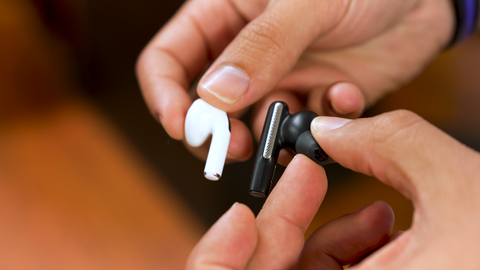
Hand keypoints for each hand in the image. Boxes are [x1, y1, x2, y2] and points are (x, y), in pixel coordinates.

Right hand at [136, 0, 453, 161]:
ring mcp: (278, 77)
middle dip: (216, 133)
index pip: (168, 60)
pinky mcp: (312, 96)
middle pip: (204, 106)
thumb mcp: (307, 2)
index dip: (166, 96)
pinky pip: (302, 127)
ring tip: (293, 130)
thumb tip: (215, 97)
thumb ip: (261, 47)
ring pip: (251, 125)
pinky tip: (344, 96)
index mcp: (223, 16)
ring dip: (269, 137)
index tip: (183, 128)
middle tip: (236, 148)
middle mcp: (245, 53)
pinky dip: (320, 125)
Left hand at [187, 110, 479, 268]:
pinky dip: (357, 260)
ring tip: (378, 211)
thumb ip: (387, 141)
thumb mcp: (457, 183)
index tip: (243, 218)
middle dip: (291, 234)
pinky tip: (387, 229)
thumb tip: (335, 127)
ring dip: (333, 245)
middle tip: (308, 183)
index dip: (231, 261)